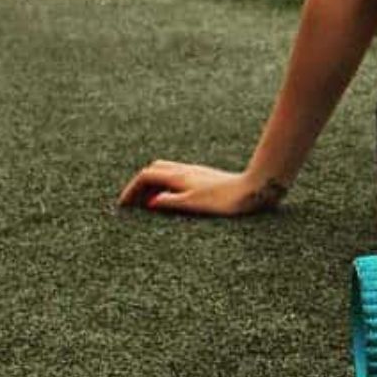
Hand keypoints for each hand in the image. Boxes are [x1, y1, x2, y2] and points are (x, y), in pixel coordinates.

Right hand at [116, 161, 287, 216]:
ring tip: (149, 203)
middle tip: (133, 204)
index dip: (131, 189)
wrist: (254, 188)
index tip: (122, 206)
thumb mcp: (194, 203)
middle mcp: (186, 170)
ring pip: (167, 172)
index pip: (146, 176)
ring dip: (154, 184)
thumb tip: (150, 202)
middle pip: (154, 170)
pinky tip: (172, 199)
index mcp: (180, 176)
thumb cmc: (226, 199)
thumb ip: (170, 202)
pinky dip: (167, 185)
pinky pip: (178, 176)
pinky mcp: (206, 177)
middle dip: (140, 185)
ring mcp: (197, 172)